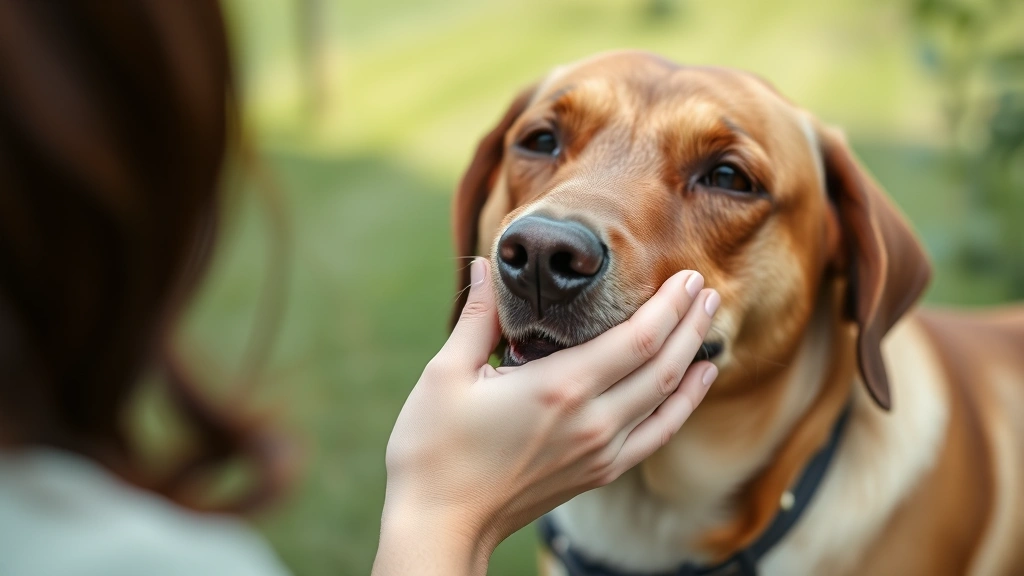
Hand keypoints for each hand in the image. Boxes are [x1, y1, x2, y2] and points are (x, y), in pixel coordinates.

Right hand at [372, 259, 719, 575]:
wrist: (440, 524)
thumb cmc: (434, 449)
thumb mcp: (445, 374)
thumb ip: (477, 318)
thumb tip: (487, 268)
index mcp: (559, 388)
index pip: (638, 339)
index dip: (670, 305)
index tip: (687, 276)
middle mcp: (592, 421)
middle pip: (664, 365)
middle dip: (690, 322)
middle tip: (706, 288)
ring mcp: (600, 452)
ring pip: (668, 400)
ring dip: (693, 357)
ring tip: (709, 323)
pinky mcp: (598, 472)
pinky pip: (656, 434)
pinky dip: (683, 405)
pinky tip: (695, 382)